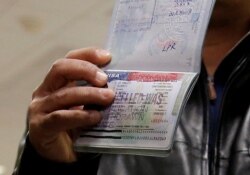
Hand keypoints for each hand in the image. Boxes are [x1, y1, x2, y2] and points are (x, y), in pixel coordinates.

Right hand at [28, 47, 114, 162]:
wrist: (61, 155)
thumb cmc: (77, 125)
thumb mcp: (87, 104)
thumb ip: (96, 92)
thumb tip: (120, 82)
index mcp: (57, 82)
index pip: (70, 59)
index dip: (87, 54)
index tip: (108, 57)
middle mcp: (45, 90)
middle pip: (61, 68)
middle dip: (85, 69)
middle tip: (105, 80)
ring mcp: (40, 108)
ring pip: (64, 94)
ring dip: (89, 94)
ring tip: (108, 98)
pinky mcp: (40, 126)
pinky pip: (60, 117)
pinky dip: (80, 115)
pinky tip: (95, 117)